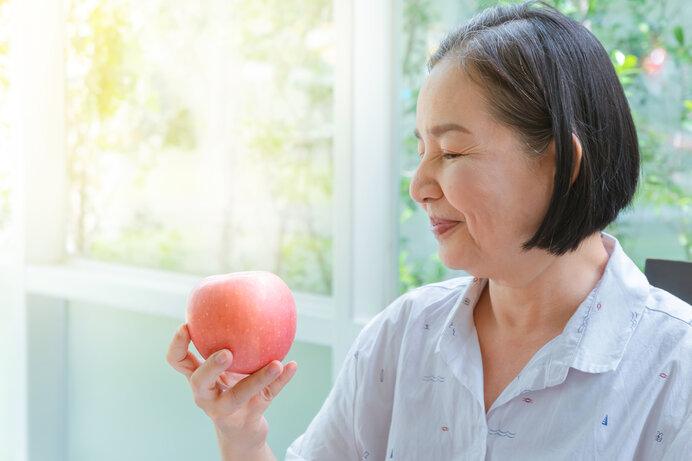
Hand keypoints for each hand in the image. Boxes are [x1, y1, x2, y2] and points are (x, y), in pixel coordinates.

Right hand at [166, 323, 296, 459]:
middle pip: (199, 382)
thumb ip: (231, 341)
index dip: (178, 345)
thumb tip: (247, 298)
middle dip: (210, 367)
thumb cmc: (233, 386)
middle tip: (226, 352)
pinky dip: (281, 381)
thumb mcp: (228, 367)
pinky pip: (268, 396)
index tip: (187, 325)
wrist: (242, 429)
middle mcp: (206, 395)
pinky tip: (292, 365)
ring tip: (275, 364)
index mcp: (198, 378)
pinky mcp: (249, 417)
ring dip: (257, 379)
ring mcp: (226, 409)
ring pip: (237, 396)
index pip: (178, 361)